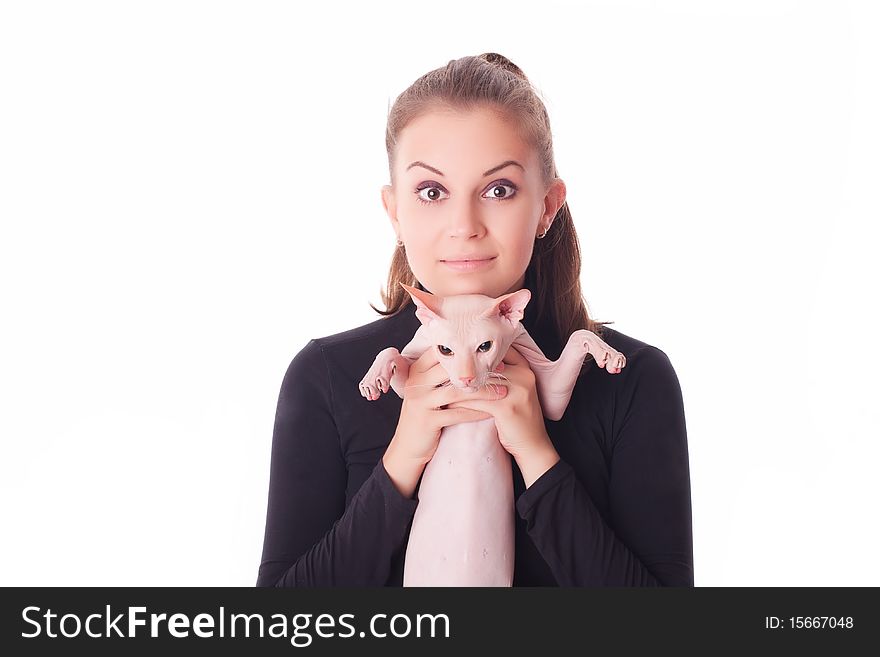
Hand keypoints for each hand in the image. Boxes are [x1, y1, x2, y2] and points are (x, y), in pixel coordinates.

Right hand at [388, 346, 508, 464]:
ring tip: (503, 392)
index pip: (443, 352)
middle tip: (503, 369)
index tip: (490, 352)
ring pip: (456, 392)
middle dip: (479, 370)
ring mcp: (420, 401)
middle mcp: (416, 382)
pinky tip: (491, 412)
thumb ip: (441, 372)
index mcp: (416, 370)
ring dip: (482, 392)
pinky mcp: (427, 420)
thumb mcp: (428, 389)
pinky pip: (457, 414)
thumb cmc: (425, 413)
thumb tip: (472, 354)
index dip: (466, 351)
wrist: (409, 446)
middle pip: (451, 369)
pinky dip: (476, 412)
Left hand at [446, 345, 555, 462]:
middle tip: (440, 370)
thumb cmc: (518, 416)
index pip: (498, 351)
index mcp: (525, 369)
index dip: (476, 353)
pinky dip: (462, 403)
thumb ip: (500, 375)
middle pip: (487, 366)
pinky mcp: (508, 408)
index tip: (457, 356)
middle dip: (463, 370)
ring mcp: (517, 392)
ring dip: (458, 387)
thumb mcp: (515, 390)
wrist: (532, 444)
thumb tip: (469, 362)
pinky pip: (478, 401)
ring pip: (480, 383)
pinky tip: (449, 405)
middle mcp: (524, 376)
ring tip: (441, 388)